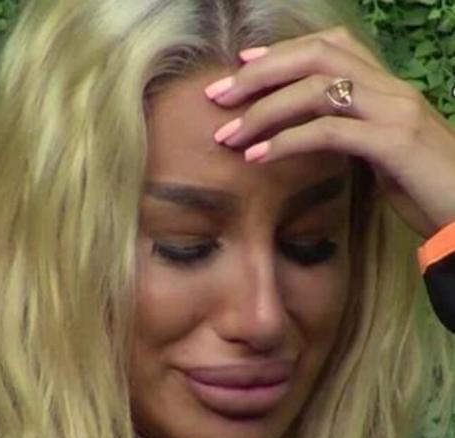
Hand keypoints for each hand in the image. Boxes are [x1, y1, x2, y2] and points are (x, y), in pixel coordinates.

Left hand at [204, 26, 454, 237]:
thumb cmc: (423, 187)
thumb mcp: (380, 150)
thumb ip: (348, 130)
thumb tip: (301, 130)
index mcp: (388, 85)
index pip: (331, 46)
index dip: (282, 51)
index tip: (241, 65)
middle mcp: (392, 88)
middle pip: (315, 57)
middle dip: (259, 74)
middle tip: (217, 96)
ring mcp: (395, 111)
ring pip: (317, 89)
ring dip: (263, 111)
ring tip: (227, 135)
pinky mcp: (395, 142)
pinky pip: (329, 131)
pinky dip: (286, 141)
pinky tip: (257, 157)